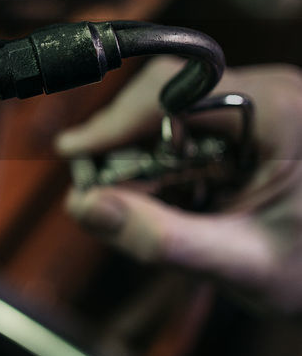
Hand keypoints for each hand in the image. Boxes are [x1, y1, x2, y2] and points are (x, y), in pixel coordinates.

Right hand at [56, 60, 301, 313]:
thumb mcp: (244, 264)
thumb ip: (166, 240)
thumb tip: (87, 209)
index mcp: (280, 112)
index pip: (175, 90)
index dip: (117, 121)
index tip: (74, 154)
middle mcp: (272, 92)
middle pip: (166, 92)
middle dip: (124, 141)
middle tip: (92, 190)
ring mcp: (264, 101)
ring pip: (171, 106)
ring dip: (142, 154)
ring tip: (135, 204)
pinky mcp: (256, 119)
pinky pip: (190, 123)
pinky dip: (166, 160)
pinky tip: (169, 198)